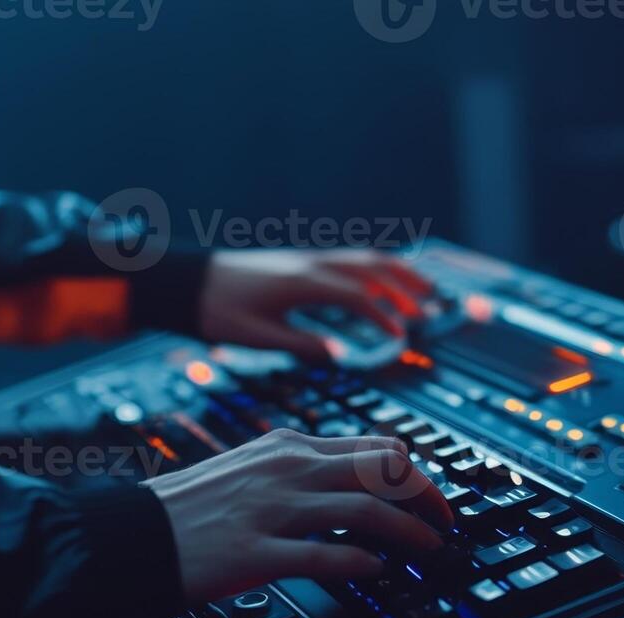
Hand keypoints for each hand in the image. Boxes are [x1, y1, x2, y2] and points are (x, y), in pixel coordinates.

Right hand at [144, 429, 454, 603]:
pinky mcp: (256, 554)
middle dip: (427, 498)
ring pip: (366, 510)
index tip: (434, 497)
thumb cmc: (188, 508)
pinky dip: (361, 563)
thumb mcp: (250, 469)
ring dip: (409, 533)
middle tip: (445, 524)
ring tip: (428, 552)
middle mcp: (287, 471)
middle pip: (383, 471)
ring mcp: (273, 511)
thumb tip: (350, 485)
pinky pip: (325, 555)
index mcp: (287, 447)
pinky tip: (377, 572)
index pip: (375, 446)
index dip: (418, 473)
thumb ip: (298, 472)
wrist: (131, 533)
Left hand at [197, 249, 437, 359]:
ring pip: (363, 259)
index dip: (383, 317)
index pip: (356, 296)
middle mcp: (310, 264)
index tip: (402, 337)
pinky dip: (375, 270)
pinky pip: (349, 260)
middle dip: (406, 285)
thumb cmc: (217, 311)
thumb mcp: (256, 337)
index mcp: (301, 284)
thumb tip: (336, 353)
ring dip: (396, 274)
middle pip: (371, 267)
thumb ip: (299, 344)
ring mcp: (306, 258)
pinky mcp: (300, 262)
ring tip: (423, 290)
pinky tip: (383, 285)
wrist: (189, 282)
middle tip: (435, 305)